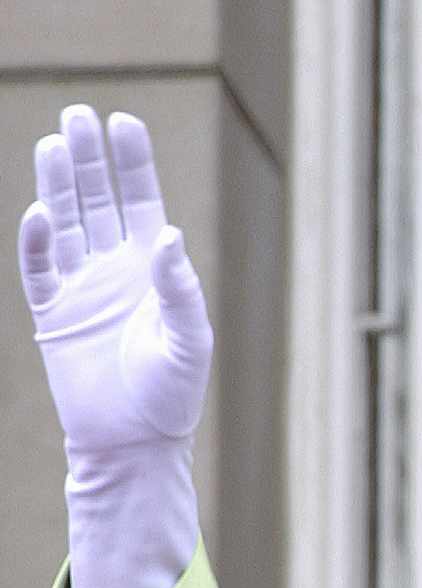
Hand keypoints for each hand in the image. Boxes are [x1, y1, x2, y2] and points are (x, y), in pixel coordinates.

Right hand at [18, 103, 211, 452]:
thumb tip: (167, 234)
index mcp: (154, 274)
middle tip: (78, 113)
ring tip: (55, 141)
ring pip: (65, 224)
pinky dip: (37, 241)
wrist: (135, 444)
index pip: (143, 205)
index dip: (133, 164)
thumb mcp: (188, 342)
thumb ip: (179, 289)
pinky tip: (40, 212)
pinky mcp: (53, 315)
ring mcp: (82, 290)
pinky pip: (39, 268)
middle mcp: (116, 273)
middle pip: (98, 202)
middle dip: (90, 160)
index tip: (123, 122)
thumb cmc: (173, 397)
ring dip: (58, 185)